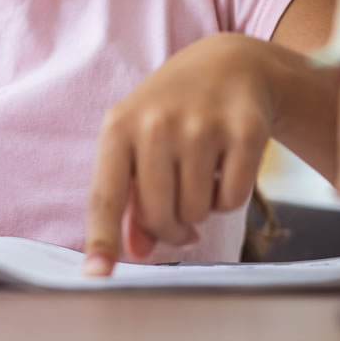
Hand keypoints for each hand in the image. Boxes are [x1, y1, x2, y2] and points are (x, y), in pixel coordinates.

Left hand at [83, 33, 281, 275]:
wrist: (227, 64)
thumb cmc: (172, 111)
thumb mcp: (138, 141)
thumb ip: (131, 196)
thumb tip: (137, 249)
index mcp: (118, 127)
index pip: (105, 194)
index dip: (101, 239)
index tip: (95, 276)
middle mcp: (156, 124)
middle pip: (159, 215)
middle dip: (171, 228)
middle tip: (179, 217)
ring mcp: (201, 125)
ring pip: (198, 211)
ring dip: (201, 209)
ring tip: (201, 177)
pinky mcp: (244, 129)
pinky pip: (234, 199)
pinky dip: (230, 196)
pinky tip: (225, 166)